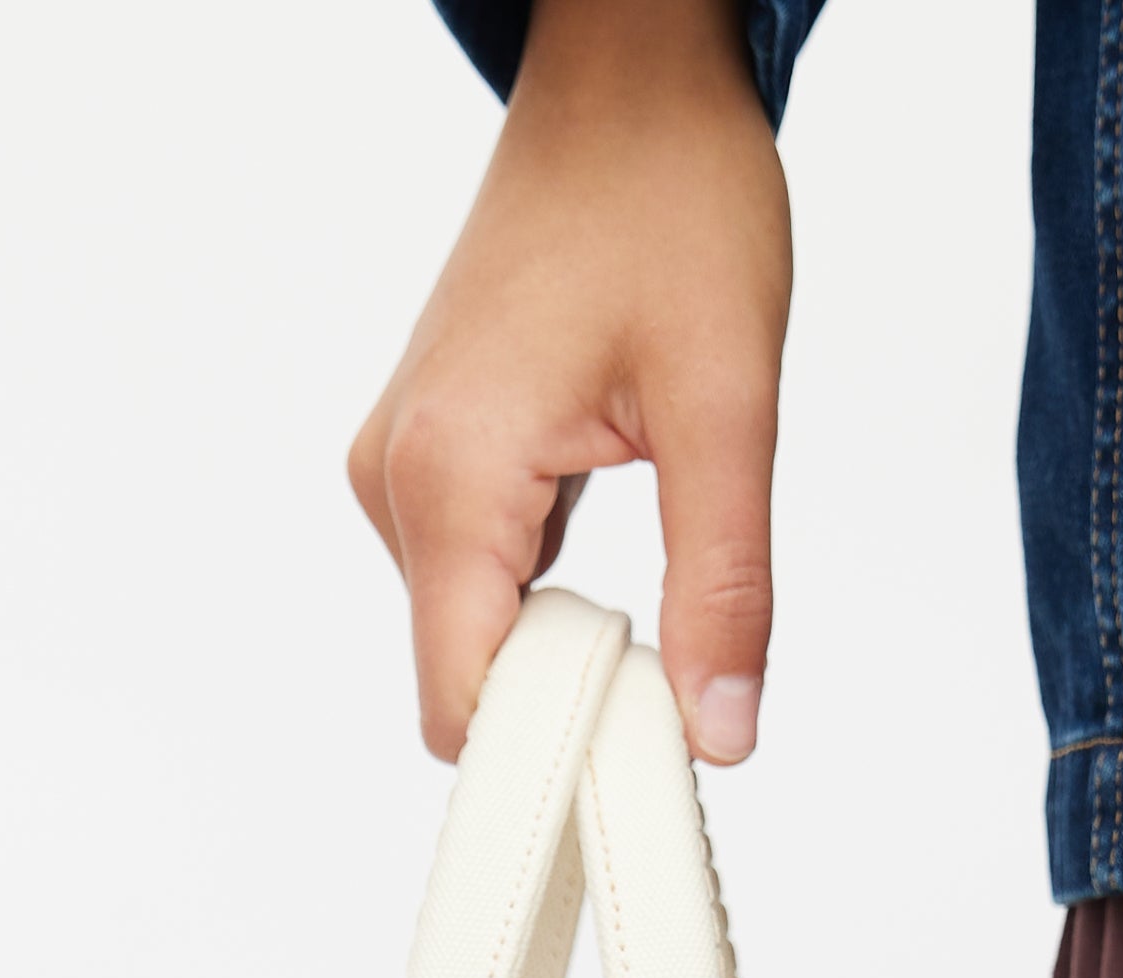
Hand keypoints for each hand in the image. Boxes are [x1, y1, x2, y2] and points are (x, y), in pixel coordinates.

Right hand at [349, 0, 791, 764]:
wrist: (626, 83)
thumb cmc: (670, 200)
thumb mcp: (727, 405)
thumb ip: (722, 587)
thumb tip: (721, 736)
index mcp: (448, 474)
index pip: (464, 705)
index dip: (555, 750)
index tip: (647, 743)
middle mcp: (395, 480)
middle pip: (464, 681)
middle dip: (566, 697)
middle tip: (676, 647)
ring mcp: (401, 465)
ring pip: (474, 633)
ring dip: (562, 636)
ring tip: (645, 545)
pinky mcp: (426, 452)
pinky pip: (476, 575)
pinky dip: (545, 590)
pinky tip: (607, 507)